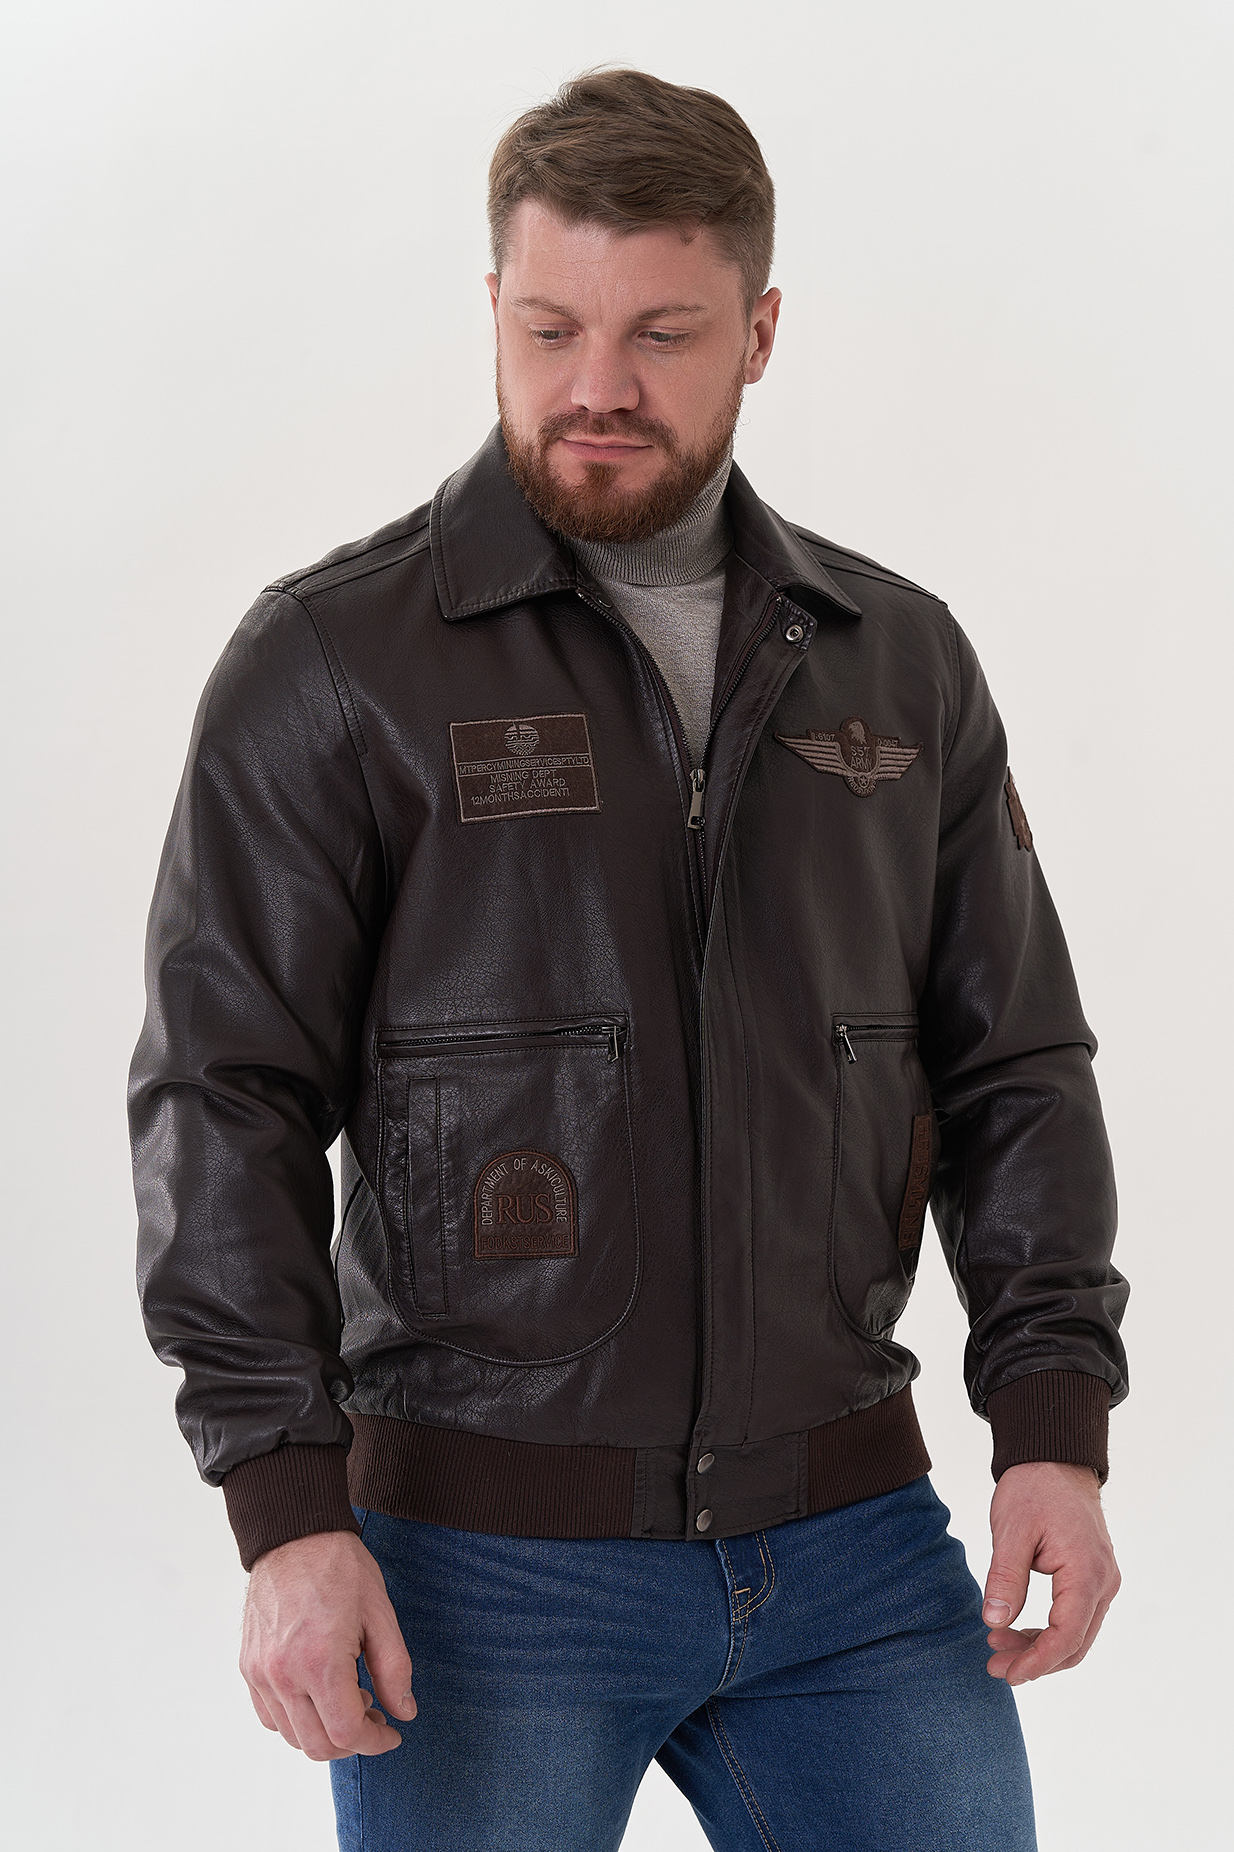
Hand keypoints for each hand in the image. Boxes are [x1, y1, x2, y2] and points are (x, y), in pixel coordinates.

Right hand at [240, 1529, 415, 1759]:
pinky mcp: (248, 1665)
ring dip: (323, 1731)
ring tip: (347, 1696)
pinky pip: (269, 1715)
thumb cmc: (339, 1567)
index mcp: (319, 1662)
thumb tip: (404, 1712)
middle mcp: (283, 1674)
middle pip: (316, 1745)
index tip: (392, 1733)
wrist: (294, 1534)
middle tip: (374, 1714)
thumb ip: (394, 1669)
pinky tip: (317, 1693)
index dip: (374, 1742)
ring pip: (291, 1735)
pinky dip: (295, 1719)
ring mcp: (260, 1672)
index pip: (346, 1733)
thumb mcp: (380, 1614)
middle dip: (352, 1741)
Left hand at [982, 1461, 1119, 1685]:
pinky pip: (1075, 1616)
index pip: (1067, 1637)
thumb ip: (1005, 1577)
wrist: (1054, 1458)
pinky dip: (1048, 1630)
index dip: (1036, 1662)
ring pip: (1076, 1634)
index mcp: (1087, 1573)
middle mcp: (1104, 1582)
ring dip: (1040, 1647)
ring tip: (997, 1647)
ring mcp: (1102, 1580)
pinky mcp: (1093, 1576)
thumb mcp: (1011, 1531)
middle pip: (1075, 1644)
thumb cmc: (1034, 1488)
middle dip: (1035, 1662)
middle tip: (994, 1666)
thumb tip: (994, 1621)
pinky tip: (1016, 1629)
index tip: (1006, 1673)